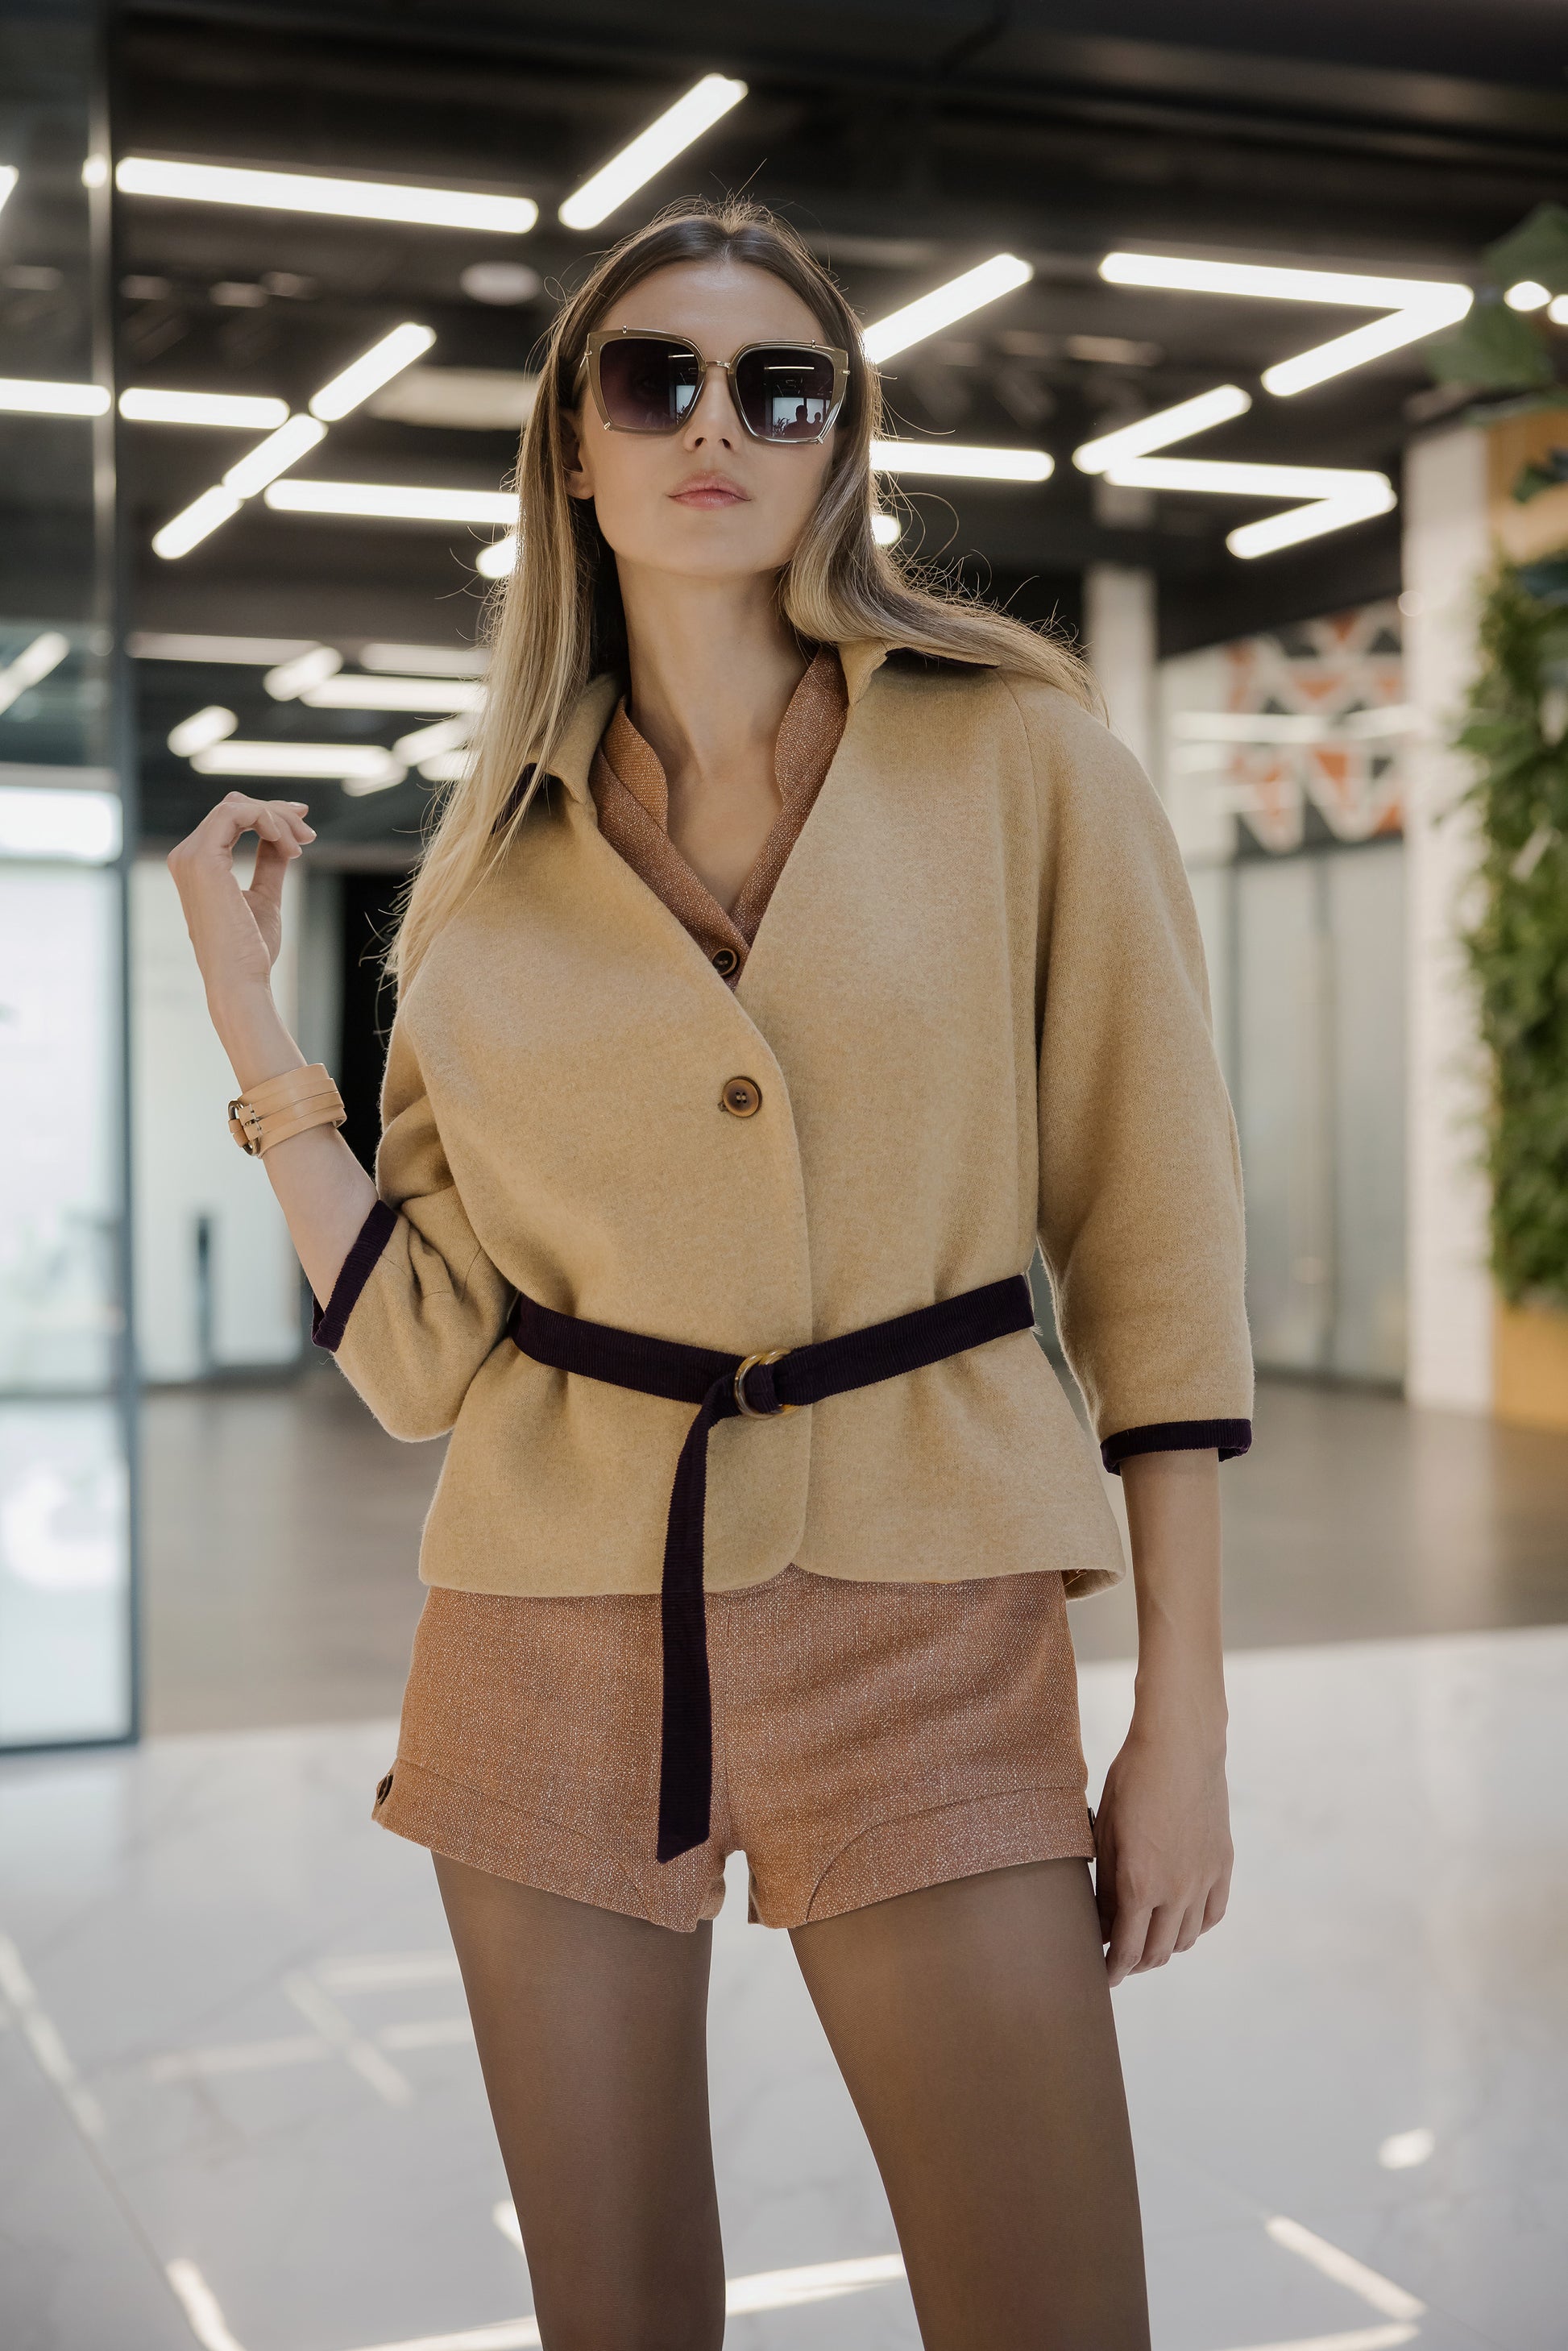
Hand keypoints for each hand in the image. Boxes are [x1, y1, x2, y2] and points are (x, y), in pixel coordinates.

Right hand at [166, 793, 314, 1004]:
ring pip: (235, 806)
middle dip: (277, 815)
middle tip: (309, 835)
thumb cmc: (250, 950)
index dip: (268, 815)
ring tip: (302, 844)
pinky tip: (288, 844)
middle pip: (233, 807)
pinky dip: (267, 820)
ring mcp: (189, 856)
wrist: (241, 980)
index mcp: (197, 866)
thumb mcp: (264, 896)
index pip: (229, 819)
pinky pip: (234, 813)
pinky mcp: (201, 859)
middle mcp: (185, 857)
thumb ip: (268, 863)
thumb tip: (280, 839)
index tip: (304, 831)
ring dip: (277, 819)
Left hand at [1093, 1717, 1231, 1985]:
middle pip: (1158, 1952)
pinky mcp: (1223, 1865)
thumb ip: (1105, 1883)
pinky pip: (1213, 1914)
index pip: (1126, 1949)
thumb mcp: (1105, 1830)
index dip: (1114, 1970)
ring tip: (1149, 1940)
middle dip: (1136, 1963)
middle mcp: (1175, 1891)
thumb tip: (1102, 1922)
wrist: (1181, 1746)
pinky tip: (1183, 1919)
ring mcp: (1204, 1880)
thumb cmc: (1132, 1780)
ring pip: (1187, 1939)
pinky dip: (1196, 1926)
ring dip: (1166, 1948)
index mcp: (1138, 1884)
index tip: (1103, 1977)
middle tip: (1121, 1960)